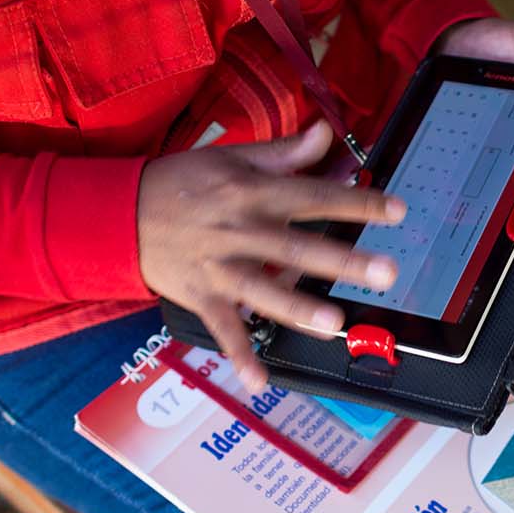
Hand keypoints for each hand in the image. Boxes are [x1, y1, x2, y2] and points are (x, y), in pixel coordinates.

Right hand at [137, 120, 405, 389]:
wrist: (116, 214)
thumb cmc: (180, 183)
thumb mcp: (230, 158)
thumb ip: (283, 152)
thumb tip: (326, 132)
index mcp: (250, 193)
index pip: (313, 196)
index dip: (357, 202)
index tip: (397, 210)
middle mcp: (237, 231)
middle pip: (296, 246)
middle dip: (343, 260)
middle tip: (387, 272)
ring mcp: (219, 268)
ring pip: (263, 289)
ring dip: (298, 308)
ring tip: (335, 324)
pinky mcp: (200, 297)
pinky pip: (223, 329)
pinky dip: (239, 356)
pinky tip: (260, 380)